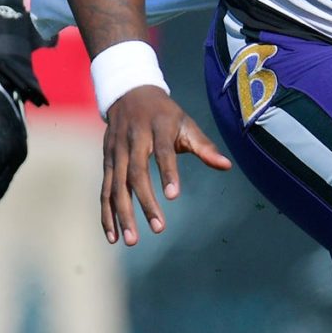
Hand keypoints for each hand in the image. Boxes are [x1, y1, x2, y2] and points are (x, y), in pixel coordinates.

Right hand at [100, 84, 230, 245]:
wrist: (128, 92)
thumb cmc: (164, 114)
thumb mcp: (186, 123)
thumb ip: (204, 147)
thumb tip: (226, 166)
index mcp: (156, 128)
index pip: (162, 151)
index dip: (168, 172)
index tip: (174, 195)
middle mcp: (132, 139)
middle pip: (136, 173)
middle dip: (145, 202)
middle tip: (159, 228)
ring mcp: (116, 151)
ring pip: (116, 185)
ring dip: (122, 214)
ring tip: (132, 240)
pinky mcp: (106, 161)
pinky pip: (104, 190)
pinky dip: (107, 213)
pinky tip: (113, 235)